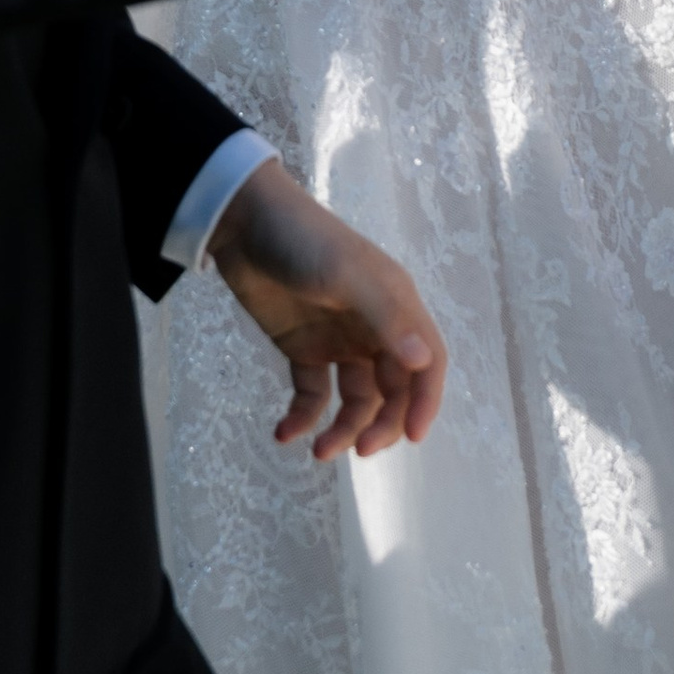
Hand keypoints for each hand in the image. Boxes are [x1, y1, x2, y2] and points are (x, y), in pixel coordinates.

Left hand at [207, 158, 446, 462]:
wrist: (246, 223)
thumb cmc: (306, 242)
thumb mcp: (347, 276)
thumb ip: (387, 318)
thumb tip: (424, 363)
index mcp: (396, 307)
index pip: (427, 362)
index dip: (426, 400)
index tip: (412, 438)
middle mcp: (374, 328)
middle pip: (393, 390)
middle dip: (380, 424)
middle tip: (356, 450)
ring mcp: (339, 340)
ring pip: (355, 400)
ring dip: (342, 428)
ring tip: (316, 450)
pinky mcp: (304, 348)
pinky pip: (313, 395)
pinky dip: (302, 418)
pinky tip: (284, 433)